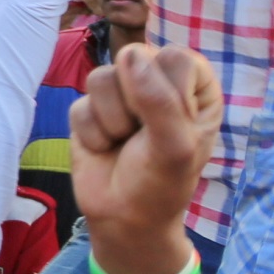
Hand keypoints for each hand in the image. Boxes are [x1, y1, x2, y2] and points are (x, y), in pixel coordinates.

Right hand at [67, 43, 227, 273]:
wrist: (124, 219)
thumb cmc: (162, 184)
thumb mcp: (174, 146)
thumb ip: (158, 99)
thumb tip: (129, 54)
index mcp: (194, 86)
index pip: (176, 58)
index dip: (168, 90)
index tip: (172, 123)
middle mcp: (157, 82)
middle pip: (133, 59)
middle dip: (134, 104)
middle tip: (145, 134)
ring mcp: (120, 94)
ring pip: (100, 78)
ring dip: (112, 121)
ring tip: (124, 142)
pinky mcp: (88, 109)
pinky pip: (79, 105)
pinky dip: (92, 134)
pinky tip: (105, 148)